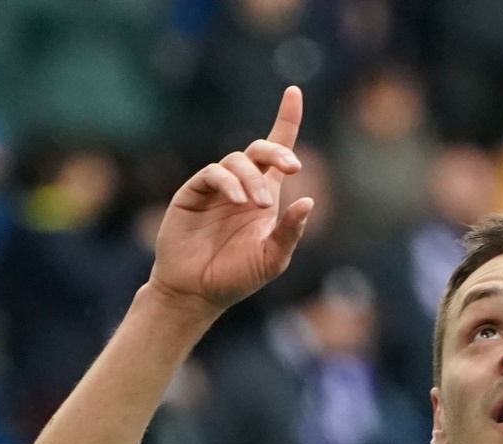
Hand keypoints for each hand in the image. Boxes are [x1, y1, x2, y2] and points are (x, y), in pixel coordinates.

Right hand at [148, 86, 313, 312]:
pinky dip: (228, 182)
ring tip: (259, 204)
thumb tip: (309, 201)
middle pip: (260, 150)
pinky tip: (239, 200)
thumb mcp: (272, 258)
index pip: (277, 150)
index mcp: (264, 196)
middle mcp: (241, 185)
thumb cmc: (236, 277)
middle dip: (278, 151)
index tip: (294, 91)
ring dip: (253, 179)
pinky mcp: (193, 192)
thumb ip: (290, 232)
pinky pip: (212, 174)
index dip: (286, 119)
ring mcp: (216, 187)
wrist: (196, 293)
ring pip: (237, 161)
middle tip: (293, 169)